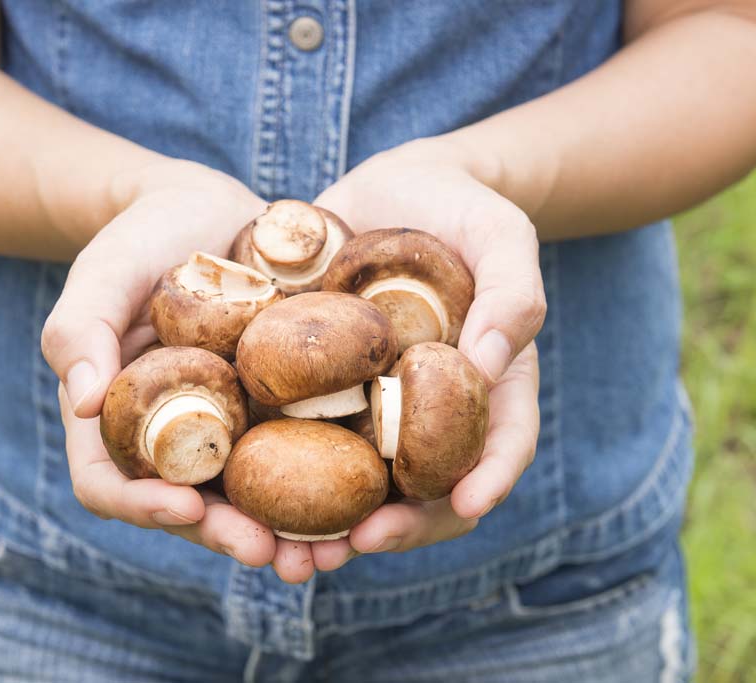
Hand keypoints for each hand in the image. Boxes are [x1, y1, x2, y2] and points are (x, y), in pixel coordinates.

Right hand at [41, 160, 316, 582]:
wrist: (208, 209)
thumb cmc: (141, 237)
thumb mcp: (104, 271)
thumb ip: (80, 327)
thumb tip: (78, 401)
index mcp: (116, 419)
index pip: (111, 483)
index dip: (141, 508)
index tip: (185, 508)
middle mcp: (172, 437)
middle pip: (190, 508)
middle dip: (229, 536)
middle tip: (275, 555)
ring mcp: (227, 427)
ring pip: (251, 495)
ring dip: (286, 530)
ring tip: (330, 550)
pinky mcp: (278, 408)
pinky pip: (300, 453)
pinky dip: (325, 480)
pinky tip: (365, 496)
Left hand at [310, 138, 545, 568]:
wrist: (389, 187)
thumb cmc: (459, 208)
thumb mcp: (501, 234)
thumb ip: (514, 291)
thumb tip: (490, 363)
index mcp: (486, 388)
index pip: (499, 447)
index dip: (486, 482)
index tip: (462, 506)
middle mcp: (428, 411)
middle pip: (421, 489)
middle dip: (392, 528)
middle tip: (354, 545)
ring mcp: (372, 405)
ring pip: (355, 483)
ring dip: (325, 526)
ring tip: (290, 554)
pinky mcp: (319, 389)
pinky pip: (300, 440)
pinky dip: (278, 475)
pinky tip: (241, 495)